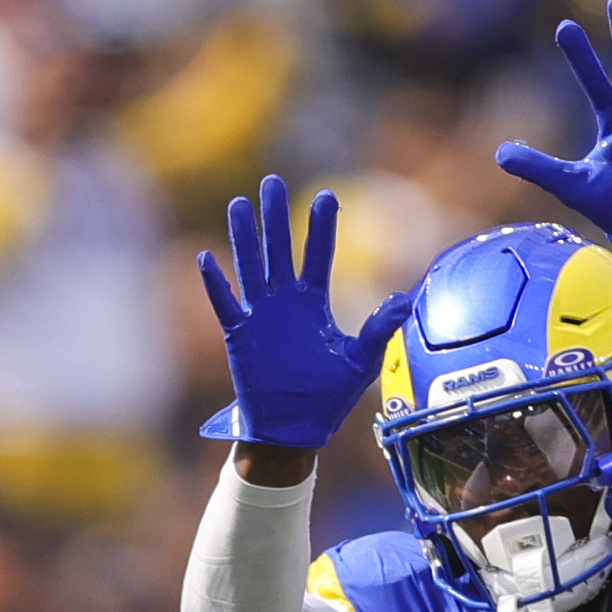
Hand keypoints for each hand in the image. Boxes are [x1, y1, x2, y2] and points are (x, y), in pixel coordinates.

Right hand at [197, 176, 413, 449]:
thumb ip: (378, 328)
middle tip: (273, 182)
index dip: (322, 227)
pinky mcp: (239, 335)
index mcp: (314, 304)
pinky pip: (224, 304)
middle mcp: (285, 303)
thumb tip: (405, 299)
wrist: (296, 429)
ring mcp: (260, 317)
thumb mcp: (361, 362)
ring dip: (244, 238)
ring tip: (240, 204)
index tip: (328, 195)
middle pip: (279, 250)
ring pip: (250, 267)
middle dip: (276, 217)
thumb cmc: (329, 398)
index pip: (318, 255)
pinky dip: (215, 284)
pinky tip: (207, 259)